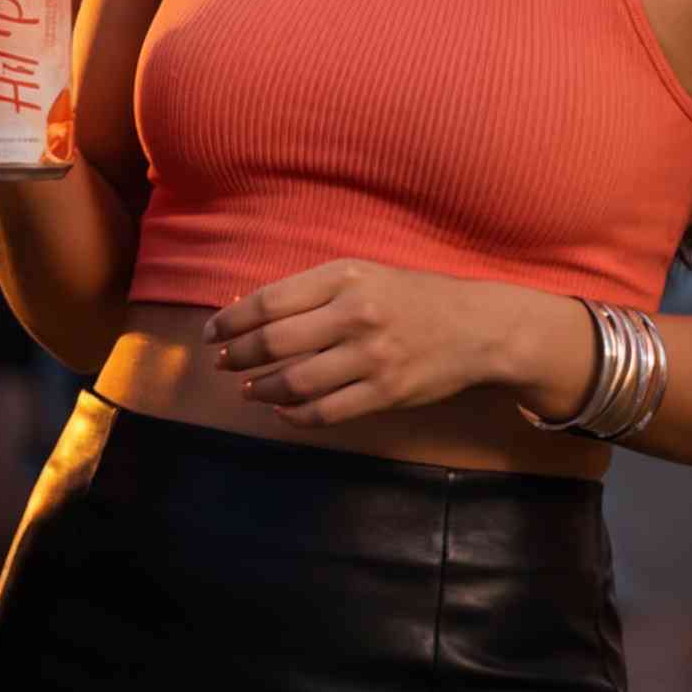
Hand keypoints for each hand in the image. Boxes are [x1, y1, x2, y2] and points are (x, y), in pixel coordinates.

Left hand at [203, 259, 563, 428]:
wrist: (477, 328)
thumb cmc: (412, 298)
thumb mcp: (364, 276)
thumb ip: (314, 292)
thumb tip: (250, 309)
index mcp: (345, 277)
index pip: (271, 301)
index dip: (233, 320)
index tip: (214, 333)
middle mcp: (355, 314)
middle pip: (276, 342)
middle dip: (240, 356)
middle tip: (223, 364)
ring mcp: (371, 356)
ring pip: (296, 381)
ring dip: (263, 389)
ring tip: (249, 390)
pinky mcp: (386, 392)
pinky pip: (326, 411)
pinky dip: (296, 415)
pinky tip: (283, 410)